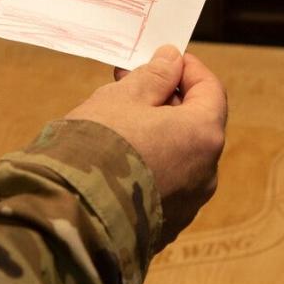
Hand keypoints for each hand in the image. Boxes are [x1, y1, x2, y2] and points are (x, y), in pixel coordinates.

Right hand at [65, 45, 226, 247]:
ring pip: (178, 156)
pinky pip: (162, 184)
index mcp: (202, 135)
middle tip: (130, 85)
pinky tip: (114, 158)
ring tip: (116, 123)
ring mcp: (188, 203)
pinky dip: (147, 164)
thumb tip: (172, 60)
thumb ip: (153, 77)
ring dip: (155, 134)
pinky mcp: (165, 225)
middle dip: (166, 101)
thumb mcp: (121, 98)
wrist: (72, 211)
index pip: (211, 91)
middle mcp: (206, 172)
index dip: (189, 69)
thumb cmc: (97, 144)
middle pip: (195, 125)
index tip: (164, 58)